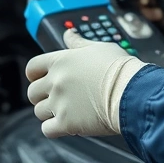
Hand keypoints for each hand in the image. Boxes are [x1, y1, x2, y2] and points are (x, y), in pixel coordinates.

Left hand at [26, 29, 146, 137]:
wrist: (131, 91)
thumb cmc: (119, 69)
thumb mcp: (98, 47)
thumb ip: (78, 42)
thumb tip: (68, 34)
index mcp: (60, 61)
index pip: (32, 67)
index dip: (34, 75)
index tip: (38, 79)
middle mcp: (56, 82)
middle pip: (33, 92)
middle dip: (42, 95)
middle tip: (56, 97)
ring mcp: (59, 103)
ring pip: (38, 112)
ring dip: (49, 113)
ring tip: (65, 111)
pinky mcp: (66, 123)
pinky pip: (47, 130)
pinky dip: (53, 129)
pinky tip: (65, 125)